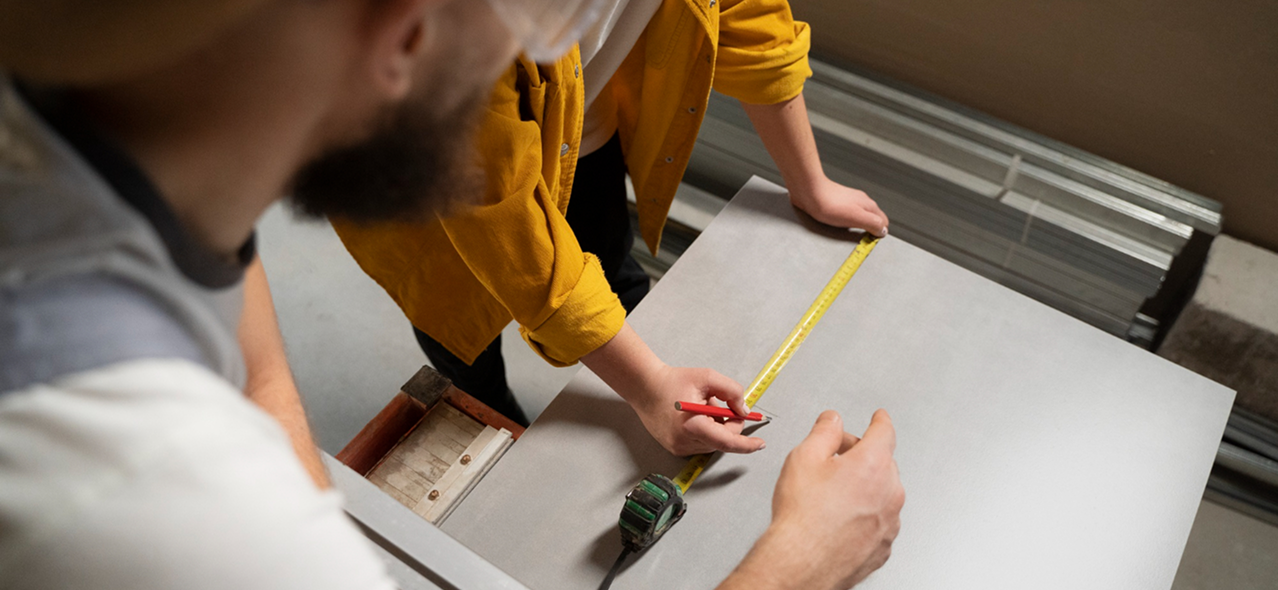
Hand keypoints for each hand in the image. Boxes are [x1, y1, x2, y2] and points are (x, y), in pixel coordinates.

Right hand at [627, 365, 765, 455]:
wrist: (644, 387)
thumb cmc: (672, 381)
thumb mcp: (708, 377)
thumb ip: (732, 391)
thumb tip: (744, 410)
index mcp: (693, 425)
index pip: (727, 442)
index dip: (746, 444)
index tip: (760, 444)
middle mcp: (685, 441)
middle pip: (723, 440)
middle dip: (729, 423)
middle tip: (720, 404)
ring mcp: (679, 447)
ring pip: (713, 443)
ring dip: (716, 426)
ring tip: (701, 407)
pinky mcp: (675, 448)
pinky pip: (702, 443)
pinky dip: (705, 430)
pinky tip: (694, 416)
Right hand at [719, 409, 903, 589]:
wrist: (801, 562)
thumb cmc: (803, 516)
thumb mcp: (804, 457)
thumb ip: (824, 431)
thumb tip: (832, 420)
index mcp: (873, 464)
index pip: (884, 431)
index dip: (879, 421)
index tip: (880, 418)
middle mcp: (889, 492)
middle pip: (882, 462)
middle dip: (861, 457)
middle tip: (833, 463)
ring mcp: (890, 522)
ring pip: (882, 493)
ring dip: (864, 488)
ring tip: (831, 498)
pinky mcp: (884, 546)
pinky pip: (879, 521)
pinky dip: (864, 516)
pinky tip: (838, 520)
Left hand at [789, 176, 888, 236]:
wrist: (809, 192)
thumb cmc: (829, 204)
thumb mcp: (856, 218)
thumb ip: (872, 224)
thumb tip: (883, 231)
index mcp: (869, 206)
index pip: (883, 222)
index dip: (879, 234)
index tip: (869, 241)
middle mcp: (861, 202)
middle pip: (873, 219)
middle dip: (869, 230)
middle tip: (858, 239)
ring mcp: (850, 201)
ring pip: (860, 217)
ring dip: (857, 226)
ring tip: (848, 232)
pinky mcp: (838, 203)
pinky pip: (847, 215)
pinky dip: (846, 222)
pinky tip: (838, 224)